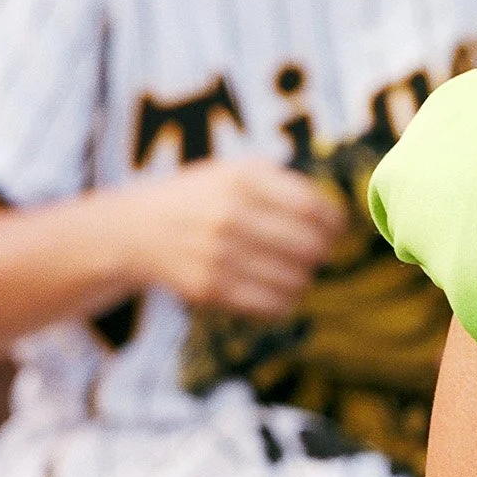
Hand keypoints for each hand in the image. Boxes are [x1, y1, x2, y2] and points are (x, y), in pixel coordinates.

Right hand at [120, 161, 343, 318]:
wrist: (136, 230)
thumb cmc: (201, 197)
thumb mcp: (237, 172)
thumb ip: (286, 186)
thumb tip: (339, 216)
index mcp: (242, 179)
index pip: (312, 206)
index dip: (336, 222)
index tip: (340, 228)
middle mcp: (230, 215)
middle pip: (308, 245)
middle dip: (324, 252)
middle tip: (321, 252)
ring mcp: (217, 255)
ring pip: (294, 280)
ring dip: (306, 278)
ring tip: (299, 271)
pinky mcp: (208, 289)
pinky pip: (269, 305)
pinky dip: (286, 301)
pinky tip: (282, 291)